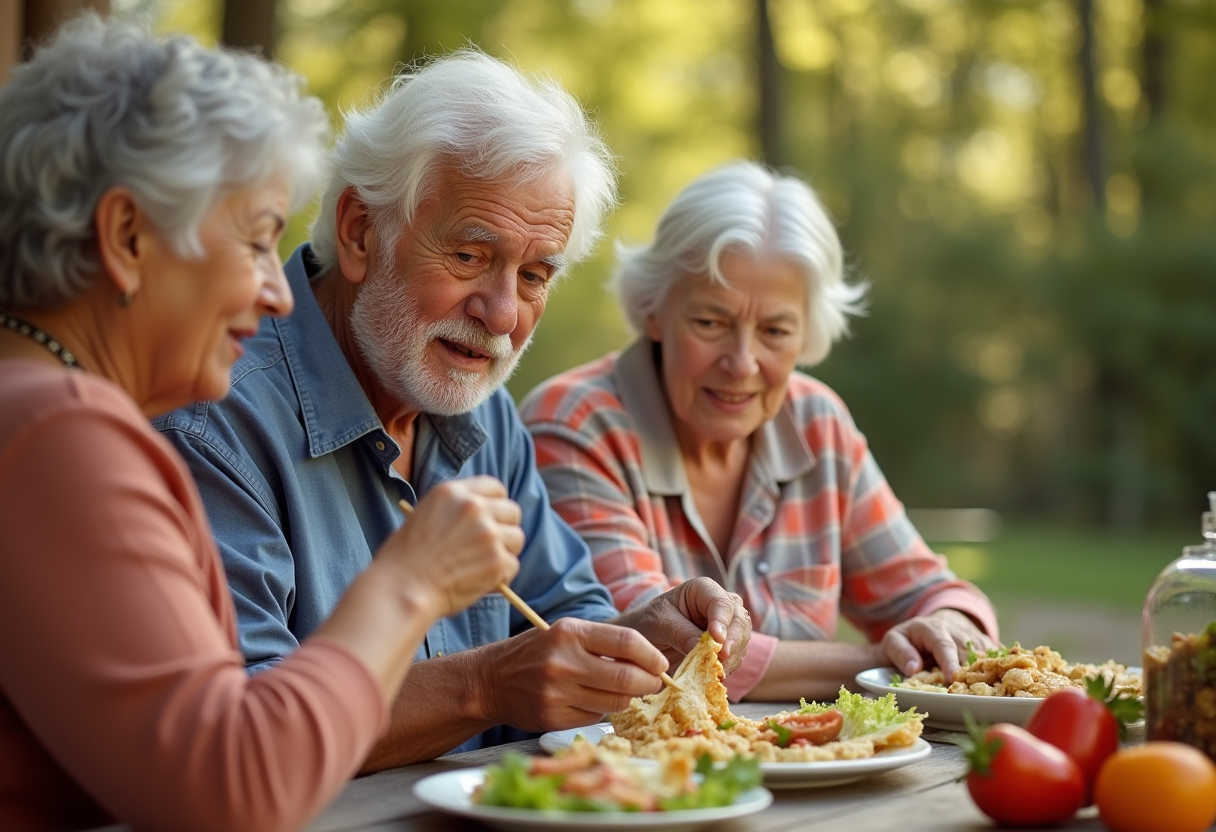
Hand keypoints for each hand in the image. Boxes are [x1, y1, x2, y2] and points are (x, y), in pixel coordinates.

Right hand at [377, 476, 522, 616]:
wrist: (401, 589)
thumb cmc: (404, 559)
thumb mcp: (424, 516)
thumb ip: (454, 511)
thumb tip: (483, 517)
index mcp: (452, 492)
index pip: (494, 487)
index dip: (496, 504)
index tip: (492, 518)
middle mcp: (473, 507)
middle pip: (512, 510)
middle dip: (505, 528)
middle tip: (490, 546)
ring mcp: (488, 533)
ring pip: (516, 537)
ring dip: (505, 552)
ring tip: (483, 565)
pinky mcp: (496, 560)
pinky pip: (512, 565)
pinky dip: (501, 576)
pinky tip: (481, 581)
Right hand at [479, 618, 668, 729]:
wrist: (490, 680)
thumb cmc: (536, 652)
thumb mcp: (566, 633)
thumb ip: (604, 643)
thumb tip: (650, 661)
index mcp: (570, 632)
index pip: (627, 641)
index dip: (651, 655)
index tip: (660, 662)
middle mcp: (563, 661)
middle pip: (626, 678)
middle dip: (649, 682)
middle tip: (654, 682)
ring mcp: (557, 692)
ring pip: (615, 702)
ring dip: (628, 698)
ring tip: (622, 690)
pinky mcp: (554, 717)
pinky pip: (596, 717)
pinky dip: (602, 711)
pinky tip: (592, 701)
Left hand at [613, 577, 750, 674]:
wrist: (648, 640)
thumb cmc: (650, 623)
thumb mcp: (659, 623)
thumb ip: (681, 633)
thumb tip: (705, 649)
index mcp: (702, 590)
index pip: (720, 602)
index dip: (722, 620)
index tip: (717, 639)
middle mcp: (720, 604)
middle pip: (739, 619)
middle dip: (733, 640)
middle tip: (721, 659)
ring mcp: (728, 624)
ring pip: (742, 639)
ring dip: (731, 657)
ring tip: (714, 669)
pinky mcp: (728, 645)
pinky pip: (737, 656)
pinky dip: (729, 666)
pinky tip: (714, 672)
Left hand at [879, 608, 994, 681]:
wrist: (933, 623)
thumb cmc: (911, 638)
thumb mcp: (894, 641)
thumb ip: (900, 653)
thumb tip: (912, 669)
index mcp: (930, 628)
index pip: (943, 644)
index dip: (949, 661)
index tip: (952, 677)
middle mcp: (954, 629)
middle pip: (967, 650)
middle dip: (970, 669)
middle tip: (971, 690)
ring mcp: (972, 635)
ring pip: (984, 652)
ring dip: (988, 669)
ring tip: (988, 689)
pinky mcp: (984, 642)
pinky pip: (995, 654)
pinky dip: (998, 667)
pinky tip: (1001, 680)